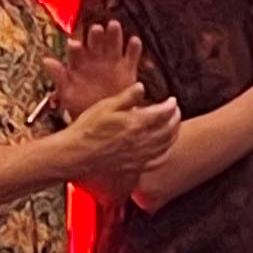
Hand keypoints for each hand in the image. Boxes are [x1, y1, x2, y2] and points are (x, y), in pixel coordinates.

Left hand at [52, 18, 145, 120]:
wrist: (104, 118)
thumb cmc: (81, 104)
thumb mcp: (67, 92)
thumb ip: (59, 76)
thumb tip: (45, 60)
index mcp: (79, 60)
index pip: (77, 47)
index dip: (76, 45)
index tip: (74, 45)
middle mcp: (96, 55)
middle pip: (96, 39)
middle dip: (96, 34)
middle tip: (96, 29)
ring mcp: (112, 59)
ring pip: (114, 41)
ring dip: (114, 33)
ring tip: (113, 26)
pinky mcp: (128, 66)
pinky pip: (132, 53)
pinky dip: (133, 47)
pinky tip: (133, 42)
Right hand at [58, 85, 181, 189]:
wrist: (76, 153)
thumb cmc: (88, 129)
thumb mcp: (106, 106)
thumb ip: (127, 97)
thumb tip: (141, 87)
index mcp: (135, 123)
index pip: (162, 113)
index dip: (170, 105)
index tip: (172, 100)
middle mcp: (141, 140)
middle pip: (168, 128)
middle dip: (175, 117)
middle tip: (175, 110)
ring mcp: (139, 155)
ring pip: (166, 144)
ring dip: (174, 133)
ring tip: (174, 125)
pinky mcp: (135, 166)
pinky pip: (158, 160)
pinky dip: (166, 152)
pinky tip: (165, 147)